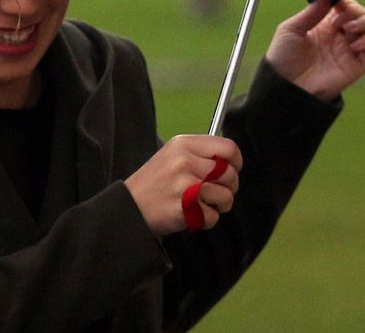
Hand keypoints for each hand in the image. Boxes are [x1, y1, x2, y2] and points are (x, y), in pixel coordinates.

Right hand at [124, 135, 242, 234]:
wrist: (128, 206)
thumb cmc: (153, 183)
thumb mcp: (171, 155)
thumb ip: (199, 154)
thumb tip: (230, 161)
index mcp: (183, 144)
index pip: (228, 148)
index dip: (236, 162)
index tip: (232, 170)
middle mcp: (184, 161)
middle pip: (230, 174)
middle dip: (229, 188)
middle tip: (214, 193)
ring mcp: (184, 184)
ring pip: (225, 196)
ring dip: (218, 206)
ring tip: (201, 205)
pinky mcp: (184, 206)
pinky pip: (213, 216)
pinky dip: (205, 220)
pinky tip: (191, 214)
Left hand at [265, 0, 364, 100]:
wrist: (284, 86)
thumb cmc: (283, 58)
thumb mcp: (292, 28)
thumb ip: (313, 10)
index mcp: (326, 26)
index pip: (347, 6)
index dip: (346, 0)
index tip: (337, 0)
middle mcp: (341, 37)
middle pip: (364, 15)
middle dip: (356, 10)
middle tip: (340, 15)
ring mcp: (350, 51)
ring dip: (364, 22)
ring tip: (346, 29)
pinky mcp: (357, 65)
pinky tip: (351, 44)